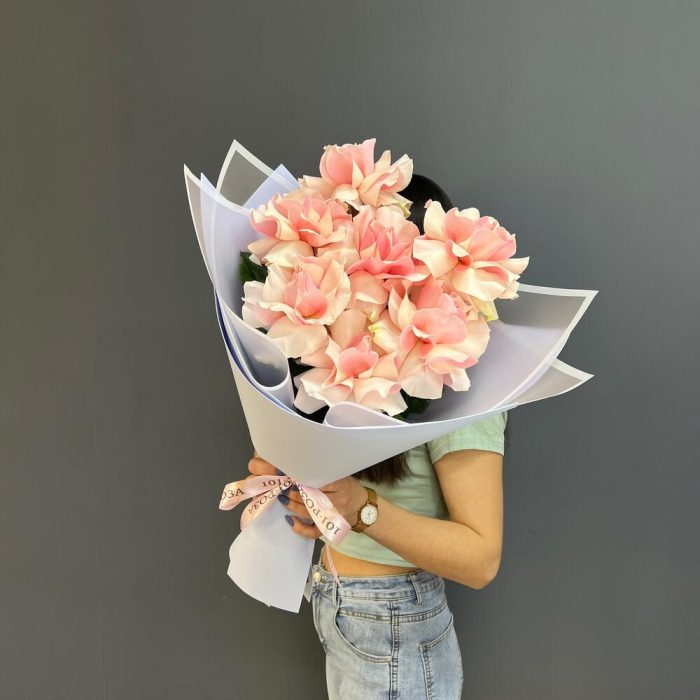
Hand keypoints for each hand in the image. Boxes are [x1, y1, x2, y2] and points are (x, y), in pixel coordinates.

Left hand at [247, 451, 367, 539]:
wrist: (363, 507)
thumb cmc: (348, 487)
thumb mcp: (341, 475)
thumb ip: (323, 473)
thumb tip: (298, 467)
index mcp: (341, 484)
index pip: (320, 481)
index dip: (303, 478)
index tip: (290, 473)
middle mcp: (338, 501)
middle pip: (311, 497)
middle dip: (294, 491)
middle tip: (282, 485)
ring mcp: (333, 516)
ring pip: (309, 512)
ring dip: (292, 505)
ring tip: (282, 497)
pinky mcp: (330, 528)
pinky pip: (313, 532)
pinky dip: (300, 528)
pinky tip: (289, 520)